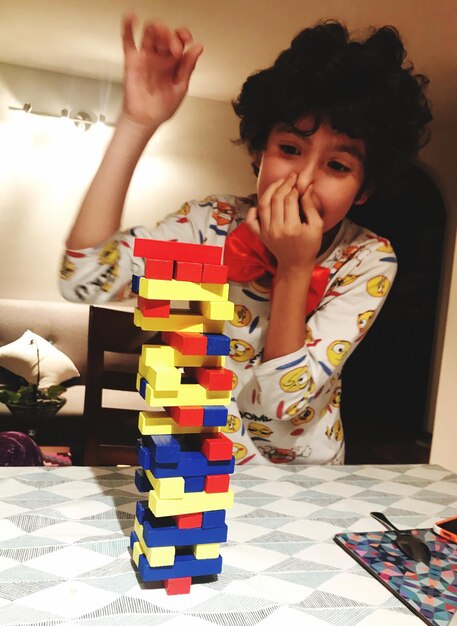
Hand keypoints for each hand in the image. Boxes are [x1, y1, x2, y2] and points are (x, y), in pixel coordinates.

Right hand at [121, 14, 202, 128]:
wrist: (146, 120)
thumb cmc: (162, 108)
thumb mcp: (181, 87)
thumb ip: (188, 67)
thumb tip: (198, 49)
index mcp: (173, 63)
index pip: (179, 42)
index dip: (182, 36)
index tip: (187, 39)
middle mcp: (160, 58)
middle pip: (164, 36)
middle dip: (170, 36)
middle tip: (174, 47)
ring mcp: (146, 58)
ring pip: (150, 35)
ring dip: (155, 29)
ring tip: (159, 31)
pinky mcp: (132, 61)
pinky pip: (129, 41)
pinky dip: (128, 28)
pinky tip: (131, 18)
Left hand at [245, 173, 323, 270]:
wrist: (295, 264)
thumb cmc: (308, 246)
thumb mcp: (316, 227)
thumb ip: (311, 207)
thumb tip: (306, 188)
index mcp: (292, 227)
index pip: (290, 200)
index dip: (294, 187)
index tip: (299, 182)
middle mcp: (276, 229)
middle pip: (276, 199)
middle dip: (283, 184)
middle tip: (290, 178)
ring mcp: (266, 232)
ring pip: (263, 205)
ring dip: (270, 191)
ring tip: (279, 183)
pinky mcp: (260, 235)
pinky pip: (250, 220)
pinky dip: (253, 210)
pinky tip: (260, 204)